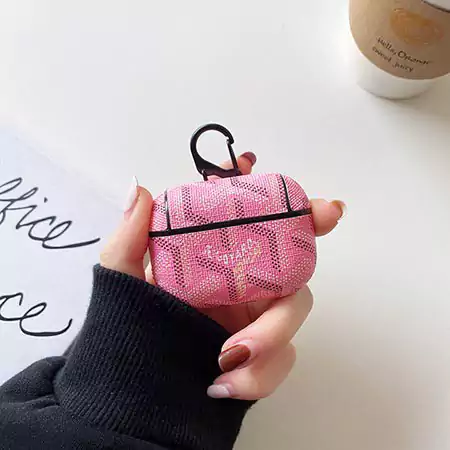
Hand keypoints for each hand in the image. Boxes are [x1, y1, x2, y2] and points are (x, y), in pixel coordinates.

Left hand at [100, 154, 344, 400]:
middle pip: (291, 255)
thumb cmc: (132, 321)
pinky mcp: (262, 358)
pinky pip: (281, 361)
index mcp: (220, 255)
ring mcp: (257, 317)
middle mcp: (245, 279)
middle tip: (324, 219)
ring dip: (273, 331)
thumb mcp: (125, 278)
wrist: (135, 383)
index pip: (256, 219)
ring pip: (294, 311)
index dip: (276, 196)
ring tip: (226, 356)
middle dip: (308, 238)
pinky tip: (223, 386)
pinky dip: (259, 376)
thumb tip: (141, 191)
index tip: (278, 178)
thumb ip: (130, 240)